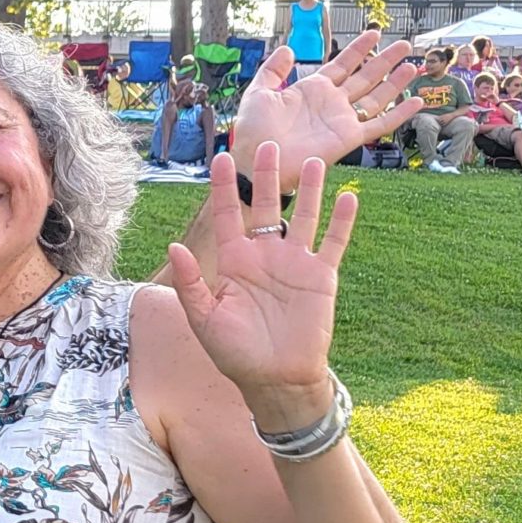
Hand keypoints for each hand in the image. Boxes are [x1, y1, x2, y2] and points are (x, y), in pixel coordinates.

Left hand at [165, 145, 354, 426]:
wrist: (274, 379)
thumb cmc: (233, 352)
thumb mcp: (204, 318)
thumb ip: (189, 283)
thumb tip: (173, 247)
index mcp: (234, 261)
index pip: (228, 216)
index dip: (225, 188)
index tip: (221, 158)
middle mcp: (265, 255)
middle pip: (267, 206)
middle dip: (267, 176)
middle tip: (268, 143)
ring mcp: (295, 263)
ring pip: (304, 217)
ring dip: (310, 190)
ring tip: (313, 160)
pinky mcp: (322, 276)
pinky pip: (334, 242)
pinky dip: (342, 221)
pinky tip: (348, 195)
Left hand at [230, 31, 424, 178]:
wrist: (258, 160)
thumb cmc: (253, 132)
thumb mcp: (259, 93)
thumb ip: (273, 70)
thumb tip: (288, 48)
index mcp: (312, 90)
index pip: (342, 64)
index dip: (358, 49)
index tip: (374, 33)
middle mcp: (332, 103)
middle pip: (365, 77)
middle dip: (385, 60)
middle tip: (405, 45)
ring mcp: (342, 120)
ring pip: (377, 97)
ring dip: (395, 82)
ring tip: (413, 66)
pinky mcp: (348, 138)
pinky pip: (379, 124)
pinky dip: (399, 114)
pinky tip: (417, 102)